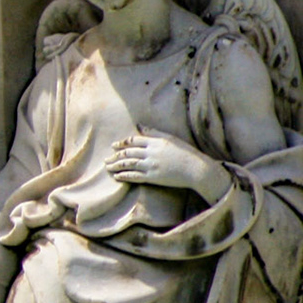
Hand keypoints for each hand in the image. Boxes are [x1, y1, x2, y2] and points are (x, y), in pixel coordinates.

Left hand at [106, 131, 230, 200]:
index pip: (133, 141)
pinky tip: (117, 177)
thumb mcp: (170, 138)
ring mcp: (151, 165)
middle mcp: (150, 153)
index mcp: (155, 142)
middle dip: (115, 156)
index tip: (114, 146)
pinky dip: (124, 176)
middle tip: (106, 159)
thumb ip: (153, 132)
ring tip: (108, 167)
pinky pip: (134, 176)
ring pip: (128, 164)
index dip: (121, 143)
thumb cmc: (186, 153)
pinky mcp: (153, 177)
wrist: (196, 169)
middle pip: (127, 153)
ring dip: (116, 166)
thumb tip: (139, 125)